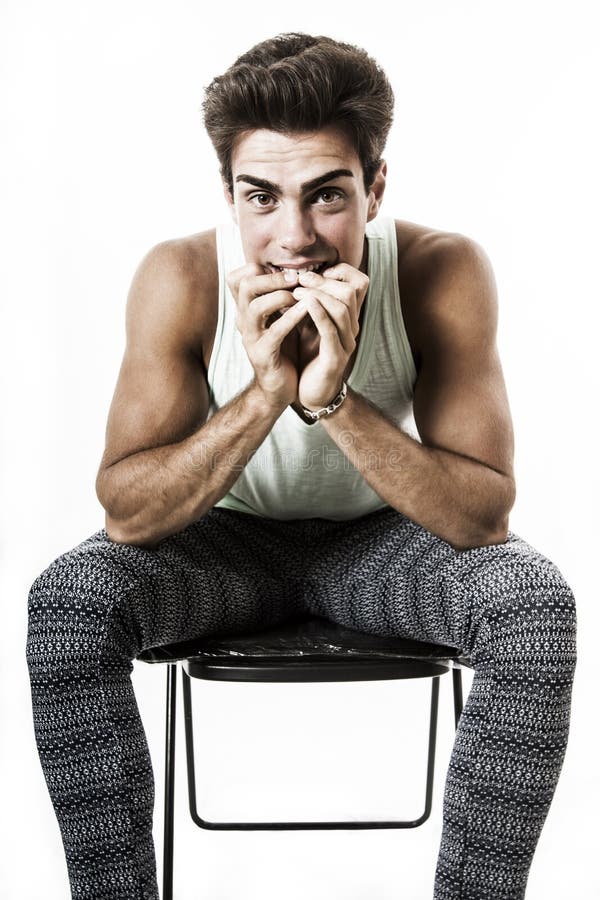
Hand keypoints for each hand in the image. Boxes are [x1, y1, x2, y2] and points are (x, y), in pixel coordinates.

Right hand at [226, 264, 307, 410]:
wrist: (279, 389)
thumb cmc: (284, 351)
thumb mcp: (279, 320)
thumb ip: (280, 299)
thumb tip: (295, 271)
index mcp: (246, 311)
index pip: (237, 279)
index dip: (257, 269)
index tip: (284, 271)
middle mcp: (243, 322)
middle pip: (244, 286)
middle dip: (272, 277)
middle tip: (296, 278)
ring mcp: (251, 338)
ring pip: (255, 307)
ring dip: (281, 296)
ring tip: (301, 295)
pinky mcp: (263, 355)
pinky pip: (275, 332)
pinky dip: (291, 318)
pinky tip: (307, 311)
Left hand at [292, 263, 368, 410]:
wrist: (312, 394)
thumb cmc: (309, 357)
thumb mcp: (309, 323)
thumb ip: (310, 302)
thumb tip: (296, 274)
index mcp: (348, 317)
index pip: (359, 282)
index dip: (339, 271)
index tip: (313, 273)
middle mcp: (352, 328)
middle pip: (352, 291)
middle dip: (325, 281)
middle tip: (301, 279)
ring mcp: (346, 343)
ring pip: (342, 308)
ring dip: (318, 294)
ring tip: (297, 291)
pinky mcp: (335, 358)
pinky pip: (330, 331)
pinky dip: (318, 313)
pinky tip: (304, 304)